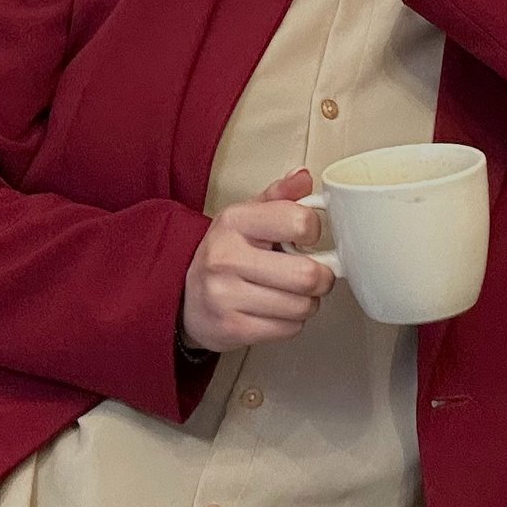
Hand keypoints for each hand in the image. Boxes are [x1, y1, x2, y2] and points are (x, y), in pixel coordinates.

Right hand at [179, 168, 333, 352]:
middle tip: (313, 274)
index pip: (299, 221)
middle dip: (321, 277)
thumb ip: (279, 196)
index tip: (307, 237)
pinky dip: (292, 322)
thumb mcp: (248, 216)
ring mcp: (226, 295)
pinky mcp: (232, 328)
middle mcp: (226, 257)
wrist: (185, 296)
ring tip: (291, 292)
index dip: (314, 230)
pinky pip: (289, 329)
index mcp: (235, 221)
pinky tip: (276, 310)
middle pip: (307, 275)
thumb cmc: (225, 253)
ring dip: (307, 302)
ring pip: (302, 306)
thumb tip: (303, 177)